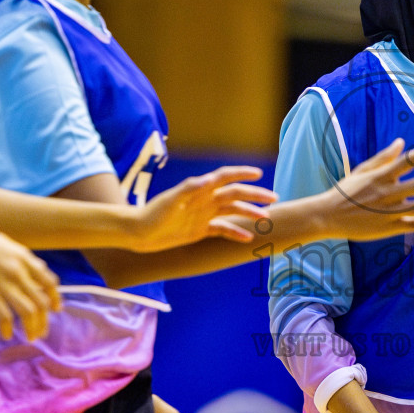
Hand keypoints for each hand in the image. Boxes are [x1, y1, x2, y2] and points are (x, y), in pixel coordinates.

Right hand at [0, 223, 59, 339]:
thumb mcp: (8, 244)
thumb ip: (25, 259)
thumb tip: (41, 268)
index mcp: (25, 259)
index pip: (49, 282)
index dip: (55, 298)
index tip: (56, 309)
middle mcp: (18, 273)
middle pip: (41, 303)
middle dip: (44, 321)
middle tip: (42, 331)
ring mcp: (4, 285)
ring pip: (28, 312)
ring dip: (32, 328)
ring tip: (30, 336)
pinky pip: (5, 317)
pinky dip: (8, 329)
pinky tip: (7, 334)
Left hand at [132, 167, 276, 249]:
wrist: (139, 232)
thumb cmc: (153, 214)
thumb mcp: (171, 201)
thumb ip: (189, 189)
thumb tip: (209, 180)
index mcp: (200, 189)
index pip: (225, 177)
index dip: (242, 173)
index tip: (258, 174)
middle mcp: (205, 200)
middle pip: (235, 194)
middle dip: (255, 195)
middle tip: (274, 198)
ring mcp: (205, 215)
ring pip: (233, 211)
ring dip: (250, 213)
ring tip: (266, 219)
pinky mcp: (201, 230)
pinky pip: (223, 230)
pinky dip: (236, 233)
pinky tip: (248, 238)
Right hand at [321, 140, 413, 240]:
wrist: (327, 216)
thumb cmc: (345, 191)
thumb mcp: (362, 170)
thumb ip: (383, 157)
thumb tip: (401, 142)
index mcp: (381, 175)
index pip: (408, 161)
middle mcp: (388, 192)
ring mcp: (389, 211)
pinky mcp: (388, 227)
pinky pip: (412, 224)